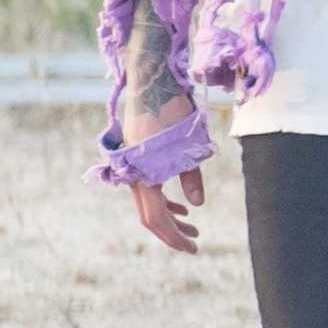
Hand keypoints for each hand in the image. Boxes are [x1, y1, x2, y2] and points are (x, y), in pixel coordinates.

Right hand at [122, 91, 204, 252]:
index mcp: (143, 176)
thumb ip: (191, 177)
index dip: (174, 237)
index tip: (193, 249)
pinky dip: (164, 198)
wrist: (151, 79)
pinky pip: (148, 186)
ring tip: (192, 227)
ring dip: (169, 215)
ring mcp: (132, 165)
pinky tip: (181, 205)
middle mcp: (132, 174)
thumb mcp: (189, 146)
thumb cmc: (173, 110)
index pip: (156, 219)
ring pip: (149, 201)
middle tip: (195, 241)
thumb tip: (196, 205)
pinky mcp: (136, 156)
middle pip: (150, 215)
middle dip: (172, 231)